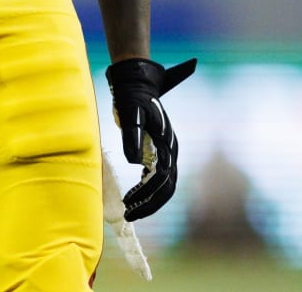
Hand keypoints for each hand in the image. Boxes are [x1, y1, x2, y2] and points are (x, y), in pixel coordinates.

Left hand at [105, 56, 196, 219]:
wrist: (137, 85)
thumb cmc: (132, 99)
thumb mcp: (130, 114)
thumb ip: (132, 136)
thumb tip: (133, 161)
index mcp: (166, 143)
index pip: (161, 177)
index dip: (147, 194)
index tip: (129, 205)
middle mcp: (171, 150)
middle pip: (167, 186)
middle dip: (150, 204)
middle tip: (129, 215)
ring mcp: (167, 152)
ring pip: (165, 185)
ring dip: (150, 200)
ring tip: (130, 211)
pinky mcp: (160, 153)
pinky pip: (158, 178)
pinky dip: (147, 190)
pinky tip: (132, 196)